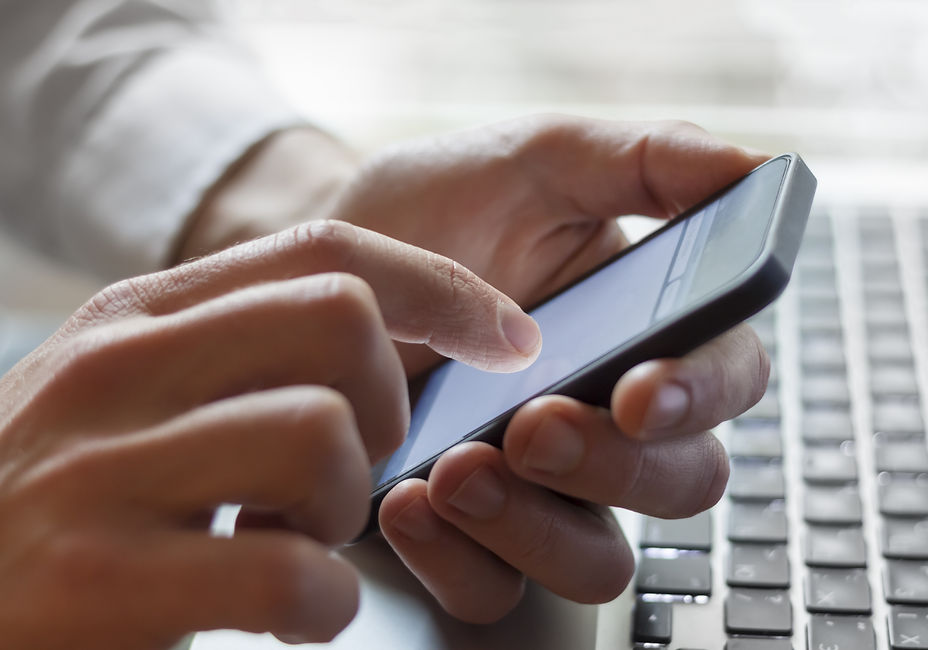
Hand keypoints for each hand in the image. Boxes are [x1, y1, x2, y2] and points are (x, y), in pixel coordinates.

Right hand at [0, 220, 539, 647]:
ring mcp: (99, 471)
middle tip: (360, 462)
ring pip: (322, 435)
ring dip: (347, 506)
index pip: (323, 250)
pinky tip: (289, 612)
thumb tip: (376, 347)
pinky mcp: (96, 582)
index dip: (441, 286)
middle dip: (390, 402)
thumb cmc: (47, 504)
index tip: (507, 336)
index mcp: (135, 316)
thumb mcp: (122, 396)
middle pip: (342, 320)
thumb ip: (227, 356)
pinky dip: (323, 603)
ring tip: (300, 540)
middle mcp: (114, 370)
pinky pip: (290, 572)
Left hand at [327, 116, 769, 621]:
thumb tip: (753, 165)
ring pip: (598, 562)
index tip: (641, 389)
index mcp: (645, 330)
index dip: (703, 393)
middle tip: (531, 426)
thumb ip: (645, 158)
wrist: (319, 272)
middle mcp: (606, 419)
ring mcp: (540, 487)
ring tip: (455, 467)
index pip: (727, 376)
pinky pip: (494, 590)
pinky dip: (456, 560)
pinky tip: (405, 500)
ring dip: (536, 528)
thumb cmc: (433, 209)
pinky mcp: (468, 533)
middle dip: (613, 467)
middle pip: (681, 484)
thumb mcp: (533, 160)